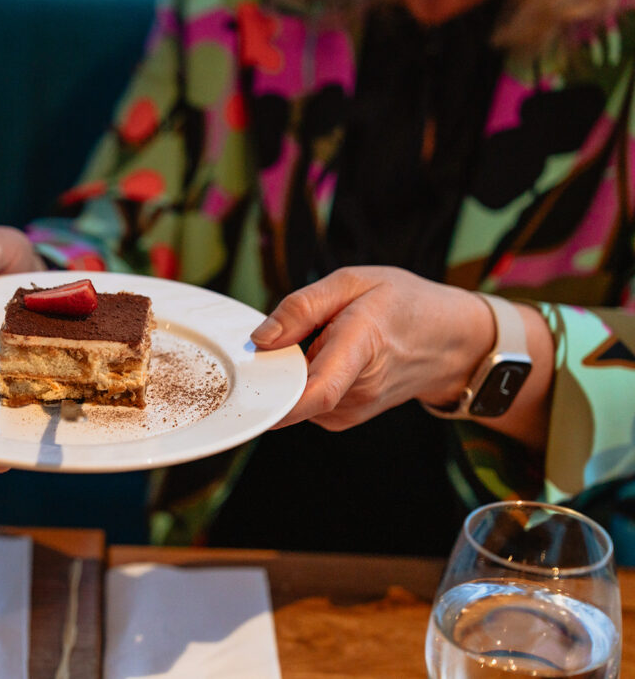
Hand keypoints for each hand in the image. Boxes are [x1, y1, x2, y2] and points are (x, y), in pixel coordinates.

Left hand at [250, 266, 494, 430]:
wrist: (451, 341)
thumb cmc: (404, 304)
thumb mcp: (353, 282)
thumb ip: (301, 307)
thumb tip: (260, 338)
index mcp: (361, 345)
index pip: (317, 390)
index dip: (277, 398)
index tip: (249, 388)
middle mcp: (358, 389)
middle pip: (292, 390)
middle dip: (276, 366)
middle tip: (296, 332)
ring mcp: (352, 409)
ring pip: (295, 396)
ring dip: (293, 372)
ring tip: (325, 342)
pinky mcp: (343, 418)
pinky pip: (305, 402)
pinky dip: (304, 380)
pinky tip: (328, 359)